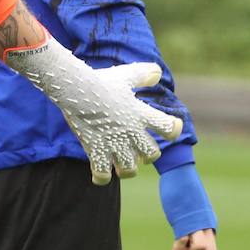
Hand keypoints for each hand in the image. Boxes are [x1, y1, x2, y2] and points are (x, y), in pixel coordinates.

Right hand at [4, 37, 182, 184]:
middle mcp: (131, 132)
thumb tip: (157, 73)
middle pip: (152, 154)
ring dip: (127, 168)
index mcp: (140, 114)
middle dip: (148, 155)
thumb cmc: (101, 81)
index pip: (168, 127)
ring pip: (129, 169)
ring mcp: (114, 143)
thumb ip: (142, 75)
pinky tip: (99, 173)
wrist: (77, 89)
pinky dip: (102, 177)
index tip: (171, 128)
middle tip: (139, 151)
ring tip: (120, 163)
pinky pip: (103, 174)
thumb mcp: (125, 76)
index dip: (173, 130)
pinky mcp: (96, 150)